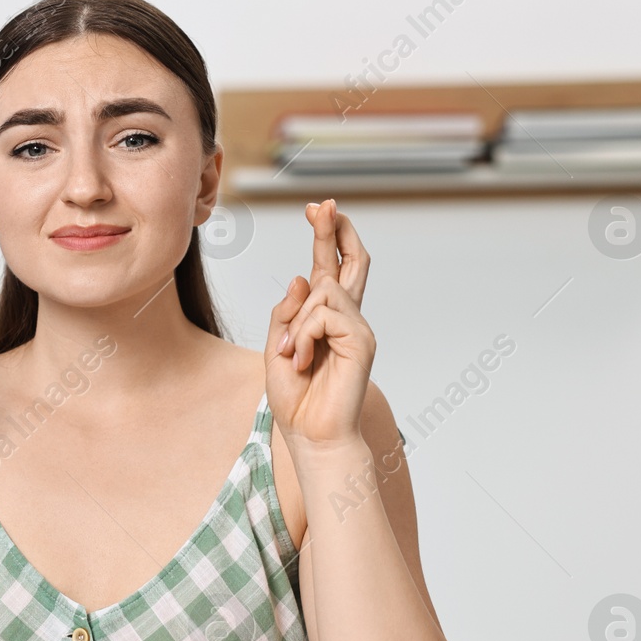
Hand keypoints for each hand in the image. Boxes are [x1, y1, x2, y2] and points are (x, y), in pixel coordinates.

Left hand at [265, 199, 375, 449]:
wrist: (312, 436)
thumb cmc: (296, 399)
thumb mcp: (277, 349)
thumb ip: (286, 314)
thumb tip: (302, 277)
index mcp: (326, 320)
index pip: (330, 269)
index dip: (326, 237)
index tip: (318, 209)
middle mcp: (347, 319)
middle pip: (350, 262)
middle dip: (335, 230)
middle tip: (323, 203)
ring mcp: (357, 328)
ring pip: (322, 291)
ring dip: (297, 322)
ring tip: (294, 355)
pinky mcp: (362, 340)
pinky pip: (324, 314)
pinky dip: (304, 335)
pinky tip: (303, 359)